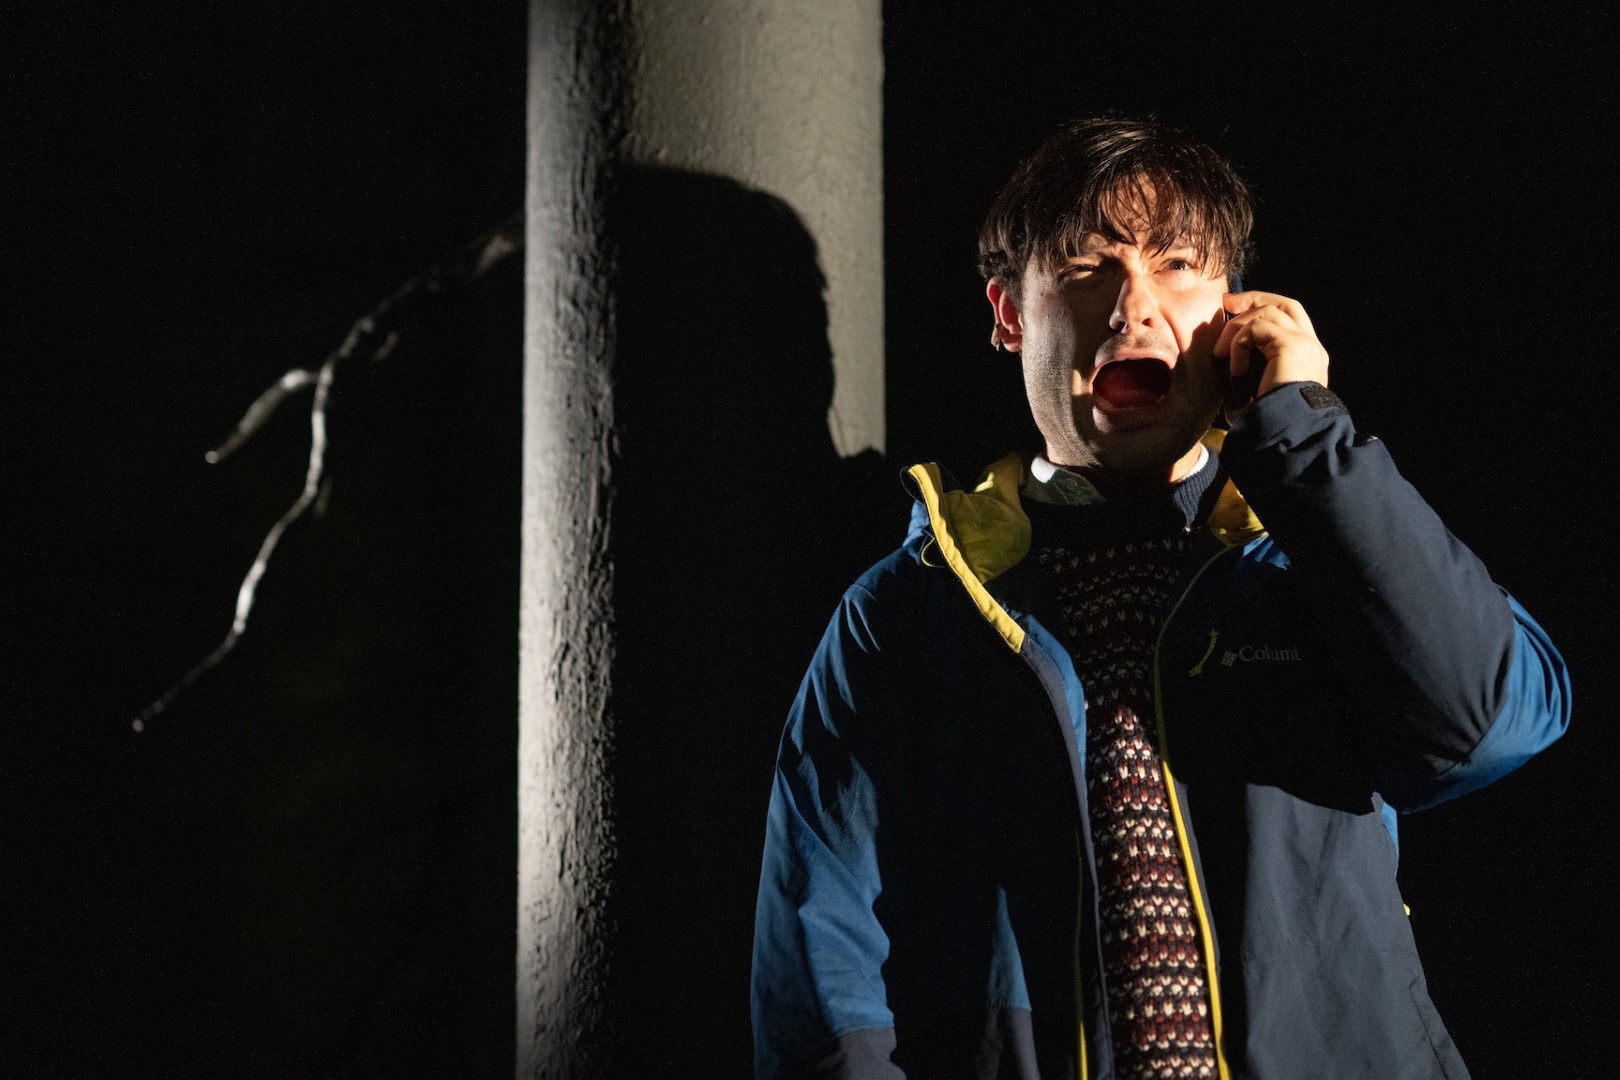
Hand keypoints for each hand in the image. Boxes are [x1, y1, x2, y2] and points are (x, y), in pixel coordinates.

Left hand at [1215, 290, 1329, 417]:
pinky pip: (1257, 329)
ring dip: (1238, 328)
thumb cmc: (1273, 424)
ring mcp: (1305, 344)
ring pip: (1268, 312)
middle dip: (1254, 298)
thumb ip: (1254, 373)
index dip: (1264, 308)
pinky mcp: (1292, 345)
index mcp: (1308, 358)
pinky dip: (1239, 344)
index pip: (1290, 318)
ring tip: (1221, 354)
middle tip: (1227, 303)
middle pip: (1285, 304)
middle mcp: (1312, 347)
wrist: (1292, 435)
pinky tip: (1235, 369)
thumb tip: (1224, 366)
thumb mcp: (1262, 393)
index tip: (1236, 311)